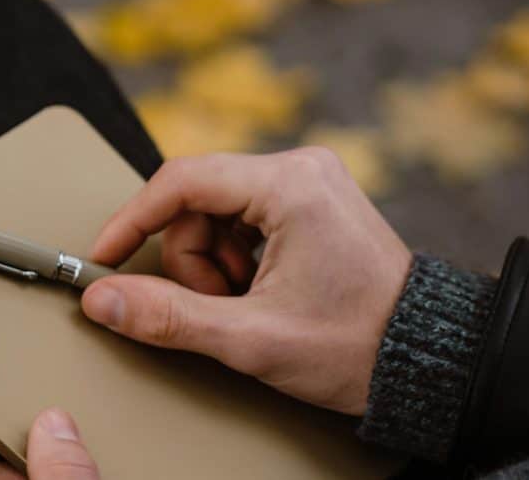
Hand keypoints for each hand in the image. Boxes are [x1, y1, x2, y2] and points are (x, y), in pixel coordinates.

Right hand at [82, 148, 410, 414]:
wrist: (426, 359)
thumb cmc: (354, 346)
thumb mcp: (250, 338)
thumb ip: (168, 316)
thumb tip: (102, 299)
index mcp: (290, 185)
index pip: (181, 182)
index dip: (132, 221)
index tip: (103, 257)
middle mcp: (300, 168)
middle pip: (197, 201)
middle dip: (192, 261)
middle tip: (221, 306)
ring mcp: (308, 182)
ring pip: (215, 213)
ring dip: (214, 265)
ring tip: (249, 305)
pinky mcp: (310, 201)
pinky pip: (242, 220)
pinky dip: (236, 260)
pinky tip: (261, 292)